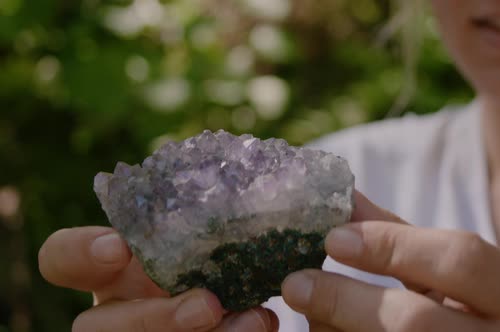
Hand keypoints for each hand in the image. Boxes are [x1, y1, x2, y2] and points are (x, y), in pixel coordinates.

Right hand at [39, 226, 278, 331]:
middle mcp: (116, 308)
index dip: (79, 254)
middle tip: (208, 305)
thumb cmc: (217, 247)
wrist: (236, 285)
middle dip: (151, 318)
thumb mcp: (206, 231)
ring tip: (252, 320)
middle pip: (94, 325)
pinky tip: (261, 322)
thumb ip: (205, 224)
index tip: (120, 247)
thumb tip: (247, 208)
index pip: (62, 259)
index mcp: (112, 268)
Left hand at [281, 192, 499, 331]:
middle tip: (296, 284)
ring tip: (305, 306)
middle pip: (416, 323)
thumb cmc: (472, 306)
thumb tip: (343, 201)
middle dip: (345, 301)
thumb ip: (404, 238)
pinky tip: (323, 327)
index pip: (461, 260)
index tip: (334, 239)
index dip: (392, 246)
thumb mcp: (451, 270)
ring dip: (334, 329)